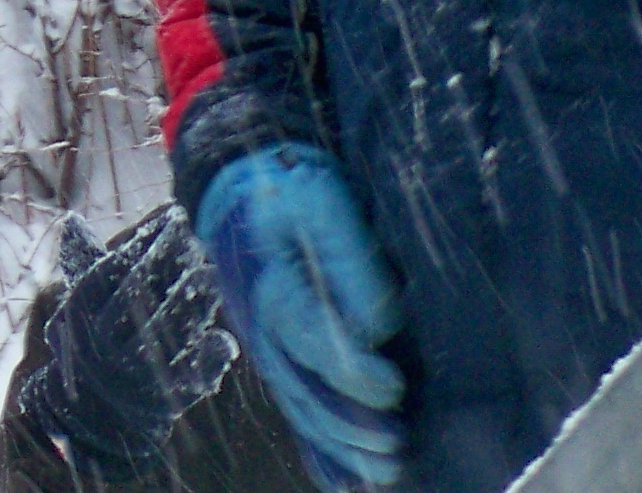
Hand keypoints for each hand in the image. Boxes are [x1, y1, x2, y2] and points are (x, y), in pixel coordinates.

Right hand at [194, 142, 408, 489]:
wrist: (246, 179)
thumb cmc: (290, 188)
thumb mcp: (319, 200)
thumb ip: (347, 257)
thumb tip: (378, 325)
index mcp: (273, 288)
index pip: (310, 339)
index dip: (352, 370)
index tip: (394, 387)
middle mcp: (264, 326)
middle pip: (302, 388)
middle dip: (350, 423)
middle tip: (396, 444)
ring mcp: (268, 344)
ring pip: (299, 406)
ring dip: (340, 443)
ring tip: (387, 466)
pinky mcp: (279, 353)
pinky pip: (295, 407)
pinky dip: (318, 447)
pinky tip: (345, 477)